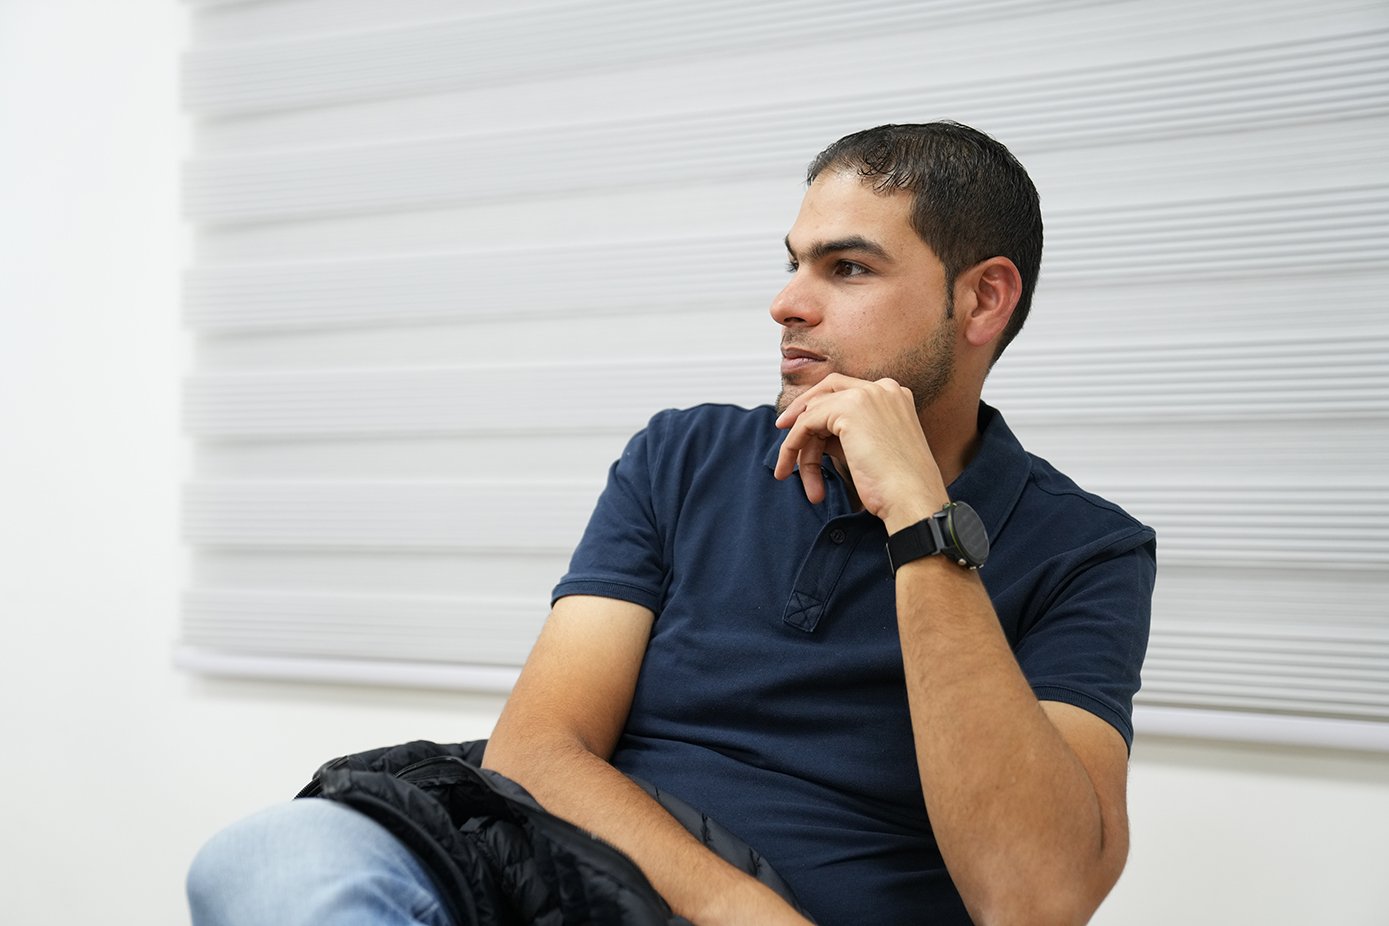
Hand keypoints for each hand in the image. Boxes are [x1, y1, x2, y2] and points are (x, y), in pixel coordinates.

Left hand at [773, 374, 947, 529]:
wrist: (912, 500)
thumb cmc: (897, 486)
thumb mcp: (871, 450)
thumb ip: (847, 434)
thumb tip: (814, 434)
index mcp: (895, 396)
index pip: (846, 390)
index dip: (819, 406)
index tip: (800, 426)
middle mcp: (884, 388)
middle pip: (827, 391)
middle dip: (801, 412)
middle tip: (782, 431)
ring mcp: (867, 395)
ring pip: (815, 412)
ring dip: (800, 446)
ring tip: (795, 478)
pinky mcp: (849, 409)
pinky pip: (806, 423)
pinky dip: (794, 445)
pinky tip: (791, 468)